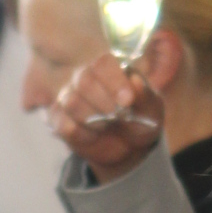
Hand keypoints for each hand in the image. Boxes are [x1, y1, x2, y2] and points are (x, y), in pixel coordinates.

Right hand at [48, 53, 164, 181]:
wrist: (128, 148)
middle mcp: (86, 78)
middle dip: (105, 103)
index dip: (114, 81)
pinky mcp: (59, 119)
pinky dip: (82, 135)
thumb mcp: (152, 110)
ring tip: (107, 126)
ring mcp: (69, 98)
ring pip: (71, 102)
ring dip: (94, 120)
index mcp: (111, 69)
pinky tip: (94, 136)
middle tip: (119, 117)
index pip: (102, 64)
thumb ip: (145, 96)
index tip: (127, 101)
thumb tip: (135, 81)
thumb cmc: (141, 121)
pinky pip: (63, 125)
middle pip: (84, 80)